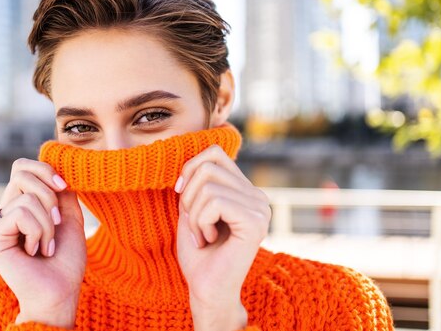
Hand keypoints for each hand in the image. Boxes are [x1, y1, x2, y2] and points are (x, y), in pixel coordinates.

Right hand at [0, 158, 86, 327]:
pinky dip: (38, 231)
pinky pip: (21, 213)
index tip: (65, 187)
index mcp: (18, 205)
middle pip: (22, 173)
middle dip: (50, 195)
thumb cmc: (65, 260)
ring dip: (47, 223)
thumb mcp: (68, 216)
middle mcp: (1, 212)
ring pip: (26, 197)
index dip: (45, 169)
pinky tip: (34, 252)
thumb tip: (55, 163)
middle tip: (57, 224)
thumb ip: (60, 190)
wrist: (60, 291)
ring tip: (46, 246)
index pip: (22, 167)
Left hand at [175, 145, 270, 330]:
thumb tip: (191, 157)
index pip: (215, 152)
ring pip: (208, 184)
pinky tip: (209, 240)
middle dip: (188, 195)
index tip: (180, 193)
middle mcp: (257, 196)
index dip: (190, 167)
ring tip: (203, 234)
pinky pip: (214, 201)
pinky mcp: (255, 222)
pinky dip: (201, 222)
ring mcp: (260, 208)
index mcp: (244, 190)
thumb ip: (196, 181)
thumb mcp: (192, 207)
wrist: (206, 288)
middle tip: (194, 223)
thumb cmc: (198, 252)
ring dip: (194, 213)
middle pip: (208, 165)